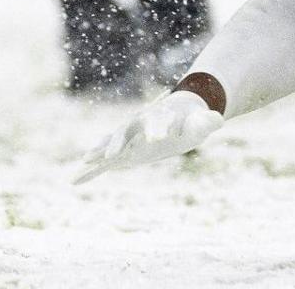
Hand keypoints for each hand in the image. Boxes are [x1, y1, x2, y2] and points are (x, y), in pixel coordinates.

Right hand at [73, 89, 223, 184]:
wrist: (176, 115)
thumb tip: (219, 120)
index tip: (158, 138)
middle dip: (119, 141)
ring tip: (85, 160)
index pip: (155, 122)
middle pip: (125, 132)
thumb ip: (209, 121)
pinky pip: (103, 162)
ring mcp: (128, 139)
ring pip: (110, 144)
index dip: (157, 130)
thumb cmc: (189, 120)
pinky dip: (90, 171)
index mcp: (156, 117)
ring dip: (99, 152)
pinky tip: (75, 180)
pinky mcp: (123, 152)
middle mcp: (137, 126)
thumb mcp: (202, 122)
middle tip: (113, 154)